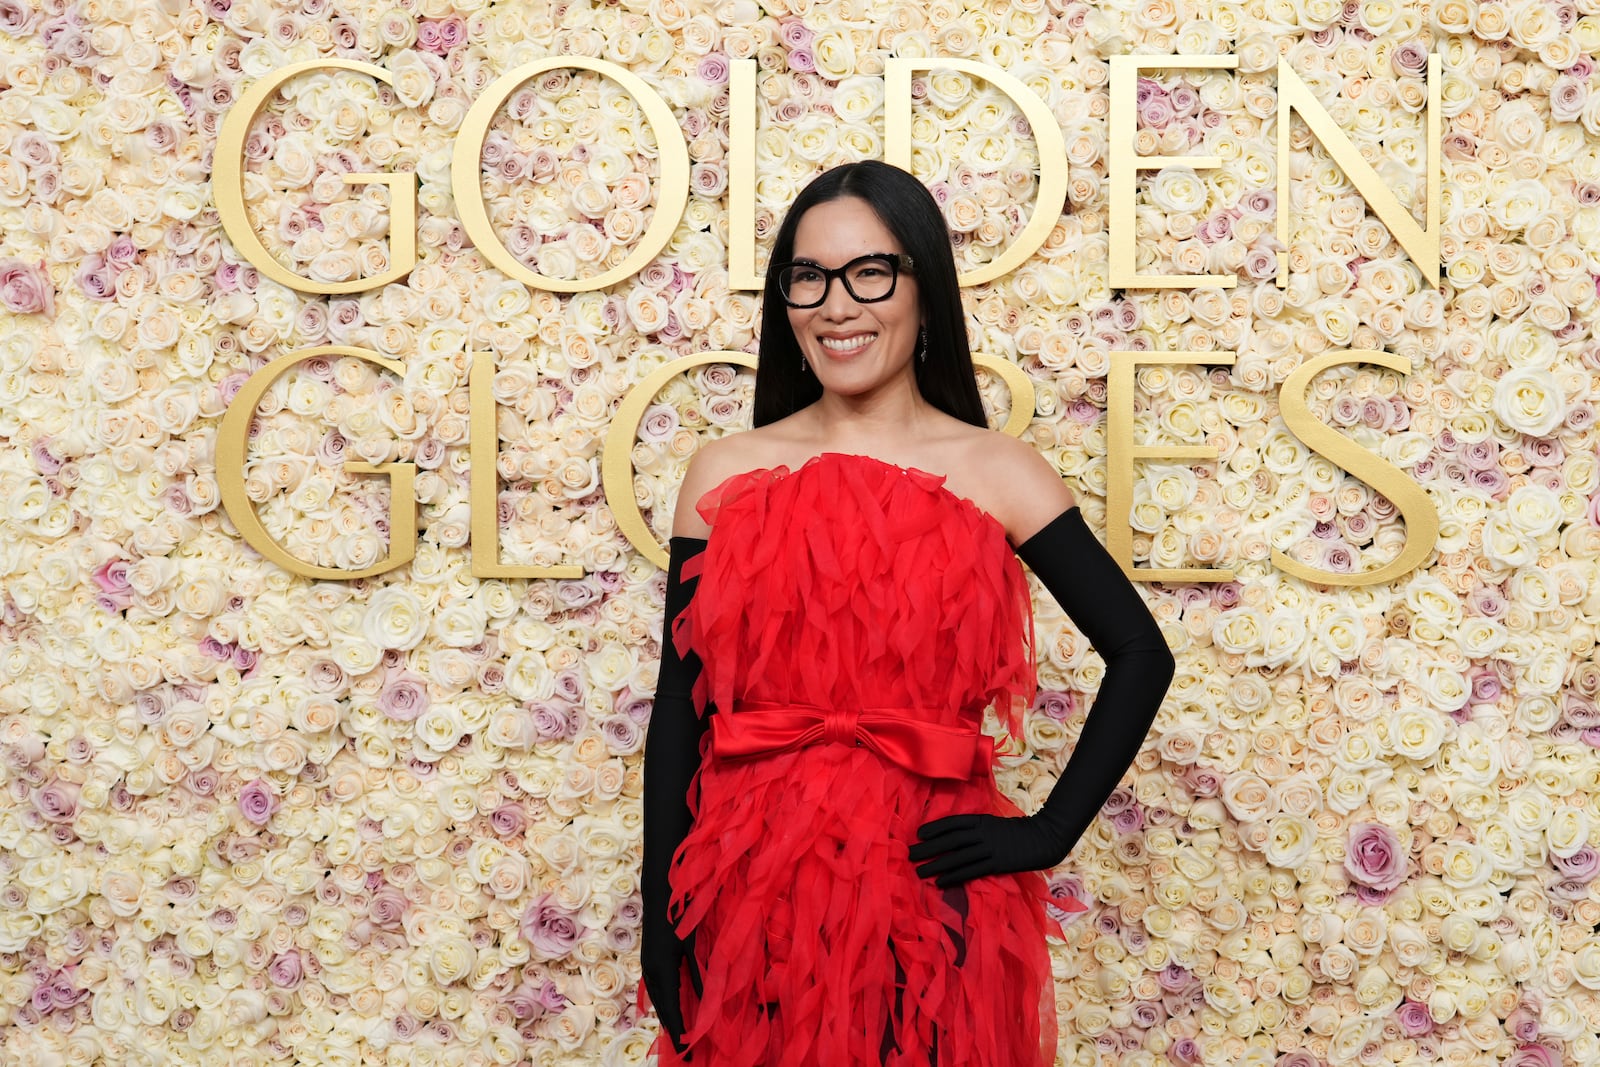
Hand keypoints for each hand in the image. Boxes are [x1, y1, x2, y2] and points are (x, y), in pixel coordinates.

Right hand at [641, 925, 702, 1055]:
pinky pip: (656, 990)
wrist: (660, 893)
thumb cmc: (680, 916)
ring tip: (678, 1037)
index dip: (679, 1030)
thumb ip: (699, 974)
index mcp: (663, 970)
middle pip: (662, 1008)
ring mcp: (648, 966)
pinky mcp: (649, 960)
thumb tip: (707, 1000)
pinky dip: (664, 1004)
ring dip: (667, 1018)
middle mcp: (652, 972)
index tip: (687, 1049)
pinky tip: (671, 1009)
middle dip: (673, 1030)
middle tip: (684, 1051)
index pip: (672, 1008)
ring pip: (657, 1000)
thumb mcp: (693, 947)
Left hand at [909, 813, 1066, 886]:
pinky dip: (954, 877)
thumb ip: (979, 828)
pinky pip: (970, 871)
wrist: (1043, 839)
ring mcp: (989, 849)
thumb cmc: (1019, 831)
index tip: (919, 834)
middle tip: (910, 854)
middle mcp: (982, 833)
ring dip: (936, 865)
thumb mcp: (996, 823)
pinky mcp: (996, 864)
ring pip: (957, 857)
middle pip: (950, 840)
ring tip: (920, 871)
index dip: (935, 828)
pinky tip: (940, 882)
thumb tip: (958, 836)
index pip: (953, 823)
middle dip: (929, 848)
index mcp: (982, 821)